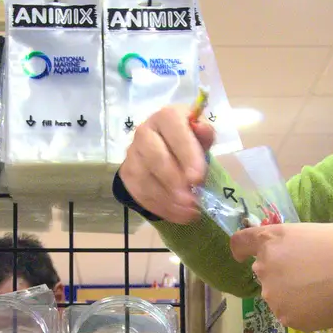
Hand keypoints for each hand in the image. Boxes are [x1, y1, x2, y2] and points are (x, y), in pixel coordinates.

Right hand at [119, 103, 216, 223]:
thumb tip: (202, 129)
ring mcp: (133, 154)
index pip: (172, 128)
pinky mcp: (128, 174)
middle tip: (193, 200)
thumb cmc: (188, 144)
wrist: (165, 154)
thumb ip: (204, 135)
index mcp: (166, 117)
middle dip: (175, 182)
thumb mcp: (201, 137)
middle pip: (155, 156)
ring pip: (146, 178)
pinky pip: (141, 193)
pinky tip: (179, 215)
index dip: (186, 153)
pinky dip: (162, 207)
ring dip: (169, 199)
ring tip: (190, 211)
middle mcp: (145, 131)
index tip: (197, 178)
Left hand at [230, 223, 332, 330]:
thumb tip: (293, 256)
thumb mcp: (314, 232)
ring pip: (277, 295)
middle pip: (263, 271)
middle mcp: (264, 267)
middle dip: (280, 273)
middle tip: (310, 274)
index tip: (243, 255)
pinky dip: (303, 311)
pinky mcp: (285, 317)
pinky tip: (324, 304)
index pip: (240, 243)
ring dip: (291, 294)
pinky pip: (290, 313)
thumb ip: (293, 245)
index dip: (241, 250)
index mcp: (271, 240)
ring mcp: (273, 295)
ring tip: (321, 291)